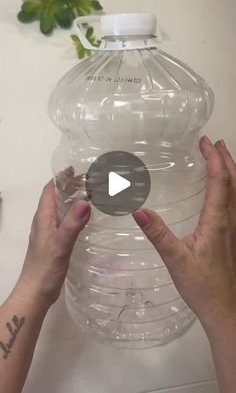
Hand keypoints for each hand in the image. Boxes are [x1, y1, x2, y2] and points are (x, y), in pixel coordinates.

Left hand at [15, 181, 90, 309]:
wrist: (36, 292)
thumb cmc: (45, 267)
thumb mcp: (60, 244)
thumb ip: (72, 223)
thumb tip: (86, 201)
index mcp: (43, 217)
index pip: (50, 190)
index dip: (61, 178)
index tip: (77, 169)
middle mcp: (44, 222)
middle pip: (55, 197)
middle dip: (69, 186)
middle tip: (89, 181)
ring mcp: (48, 233)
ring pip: (60, 209)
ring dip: (72, 200)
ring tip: (90, 196)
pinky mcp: (54, 243)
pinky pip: (64, 222)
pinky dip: (74, 215)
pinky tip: (85, 220)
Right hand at [133, 136, 235, 335]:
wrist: (225, 309)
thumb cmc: (202, 286)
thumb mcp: (175, 259)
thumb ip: (158, 233)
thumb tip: (139, 210)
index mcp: (218, 221)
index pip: (221, 182)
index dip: (215, 159)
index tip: (206, 143)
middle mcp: (231, 221)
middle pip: (234, 182)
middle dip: (226, 160)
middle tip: (216, 143)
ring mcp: (235, 229)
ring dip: (231, 171)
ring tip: (222, 158)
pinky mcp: (234, 237)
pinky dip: (231, 187)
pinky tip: (223, 192)